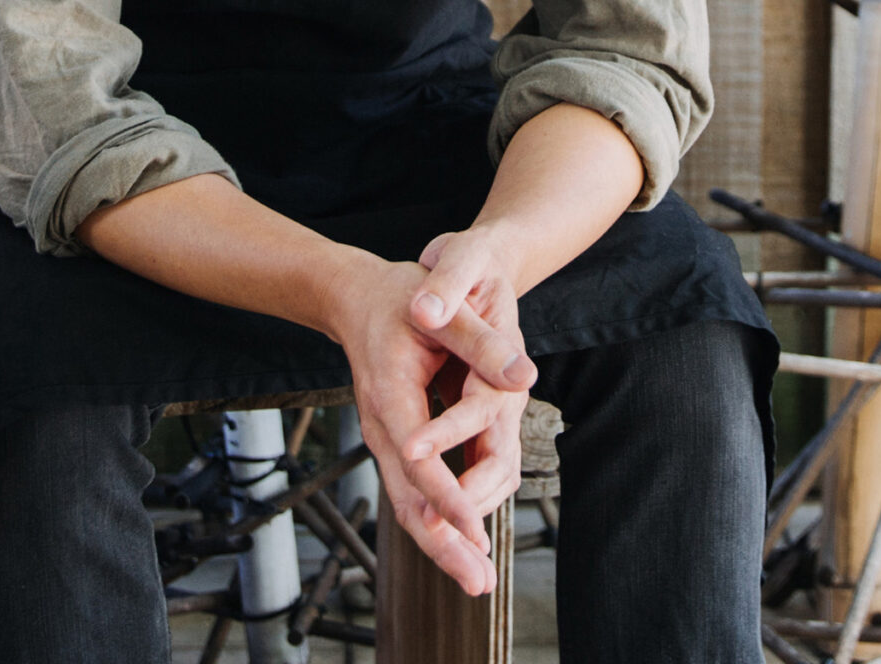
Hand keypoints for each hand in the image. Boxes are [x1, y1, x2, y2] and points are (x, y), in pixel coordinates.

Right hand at [317, 248, 533, 595]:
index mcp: (390, 396)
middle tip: (480, 582)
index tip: (475, 532)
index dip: (448, 498)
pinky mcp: (396, 443)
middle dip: (445, 544)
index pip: (419, 460)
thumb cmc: (399, 299)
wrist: (355, 298)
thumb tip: (526, 376)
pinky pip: (415, 492)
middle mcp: (383, 428)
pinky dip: (437, 521)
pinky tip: (462, 543)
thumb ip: (483, 344)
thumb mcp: (442, 311)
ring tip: (477, 579)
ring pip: (411, 505)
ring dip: (442, 544)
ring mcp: (386, 440)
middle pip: (410, 500)